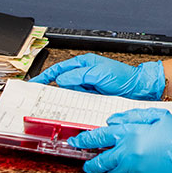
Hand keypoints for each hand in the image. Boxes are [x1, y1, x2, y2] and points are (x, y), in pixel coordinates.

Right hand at [30, 53, 164, 99]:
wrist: (137, 89)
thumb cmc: (122, 77)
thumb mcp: (98, 73)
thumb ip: (79, 76)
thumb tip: (61, 80)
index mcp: (83, 63)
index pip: (59, 69)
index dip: (45, 76)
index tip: (34, 84)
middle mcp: (83, 74)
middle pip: (61, 83)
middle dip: (53, 90)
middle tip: (42, 99)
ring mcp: (87, 86)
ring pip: (69, 93)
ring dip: (64, 99)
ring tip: (57, 105)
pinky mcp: (91, 97)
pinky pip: (78, 101)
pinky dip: (74, 105)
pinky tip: (72, 108)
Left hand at [67, 108, 171, 172]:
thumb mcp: (159, 116)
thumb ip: (134, 116)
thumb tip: (113, 120)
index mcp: (131, 131)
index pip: (100, 135)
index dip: (85, 139)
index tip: (77, 141)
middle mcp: (128, 150)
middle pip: (99, 159)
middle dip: (90, 162)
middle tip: (86, 163)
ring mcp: (132, 167)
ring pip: (110, 171)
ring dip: (107, 170)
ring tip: (107, 168)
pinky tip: (129, 170)